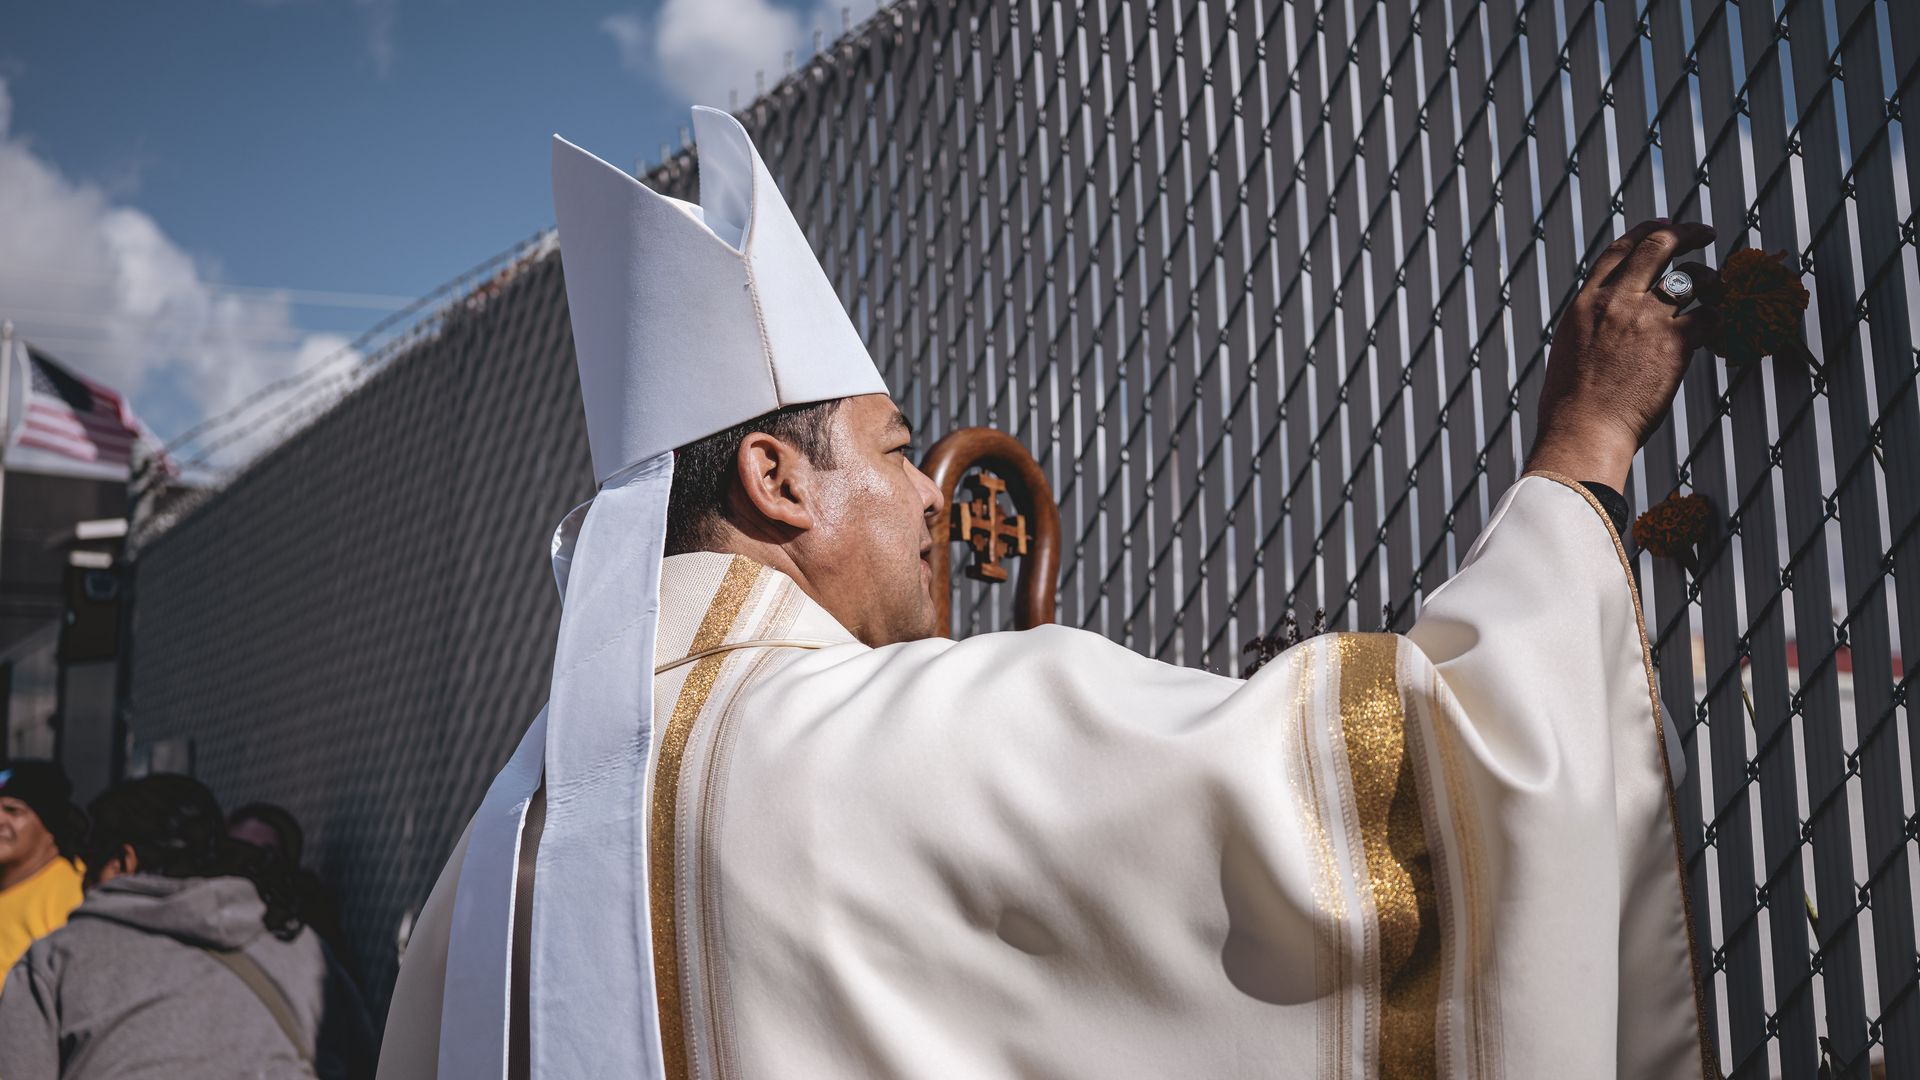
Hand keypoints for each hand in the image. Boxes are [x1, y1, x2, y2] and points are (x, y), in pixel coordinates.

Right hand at [1526, 220, 1719, 490]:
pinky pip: (1710, 316)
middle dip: (1687, 232)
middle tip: (1705, 232)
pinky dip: (1718, 319)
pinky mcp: (1675, 342)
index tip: (1663, 226)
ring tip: (1718, 287)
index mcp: (1586, 302)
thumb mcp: (1570, 348)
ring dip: (1711, 278)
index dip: (1646, 231)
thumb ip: (1591, 323)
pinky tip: (1718, 329)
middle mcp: (1616, 301)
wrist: (1583, 431)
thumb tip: (1604, 319)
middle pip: (1658, 246)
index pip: (1619, 250)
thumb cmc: (1570, 405)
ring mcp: (1646, 319)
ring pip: (1692, 278)